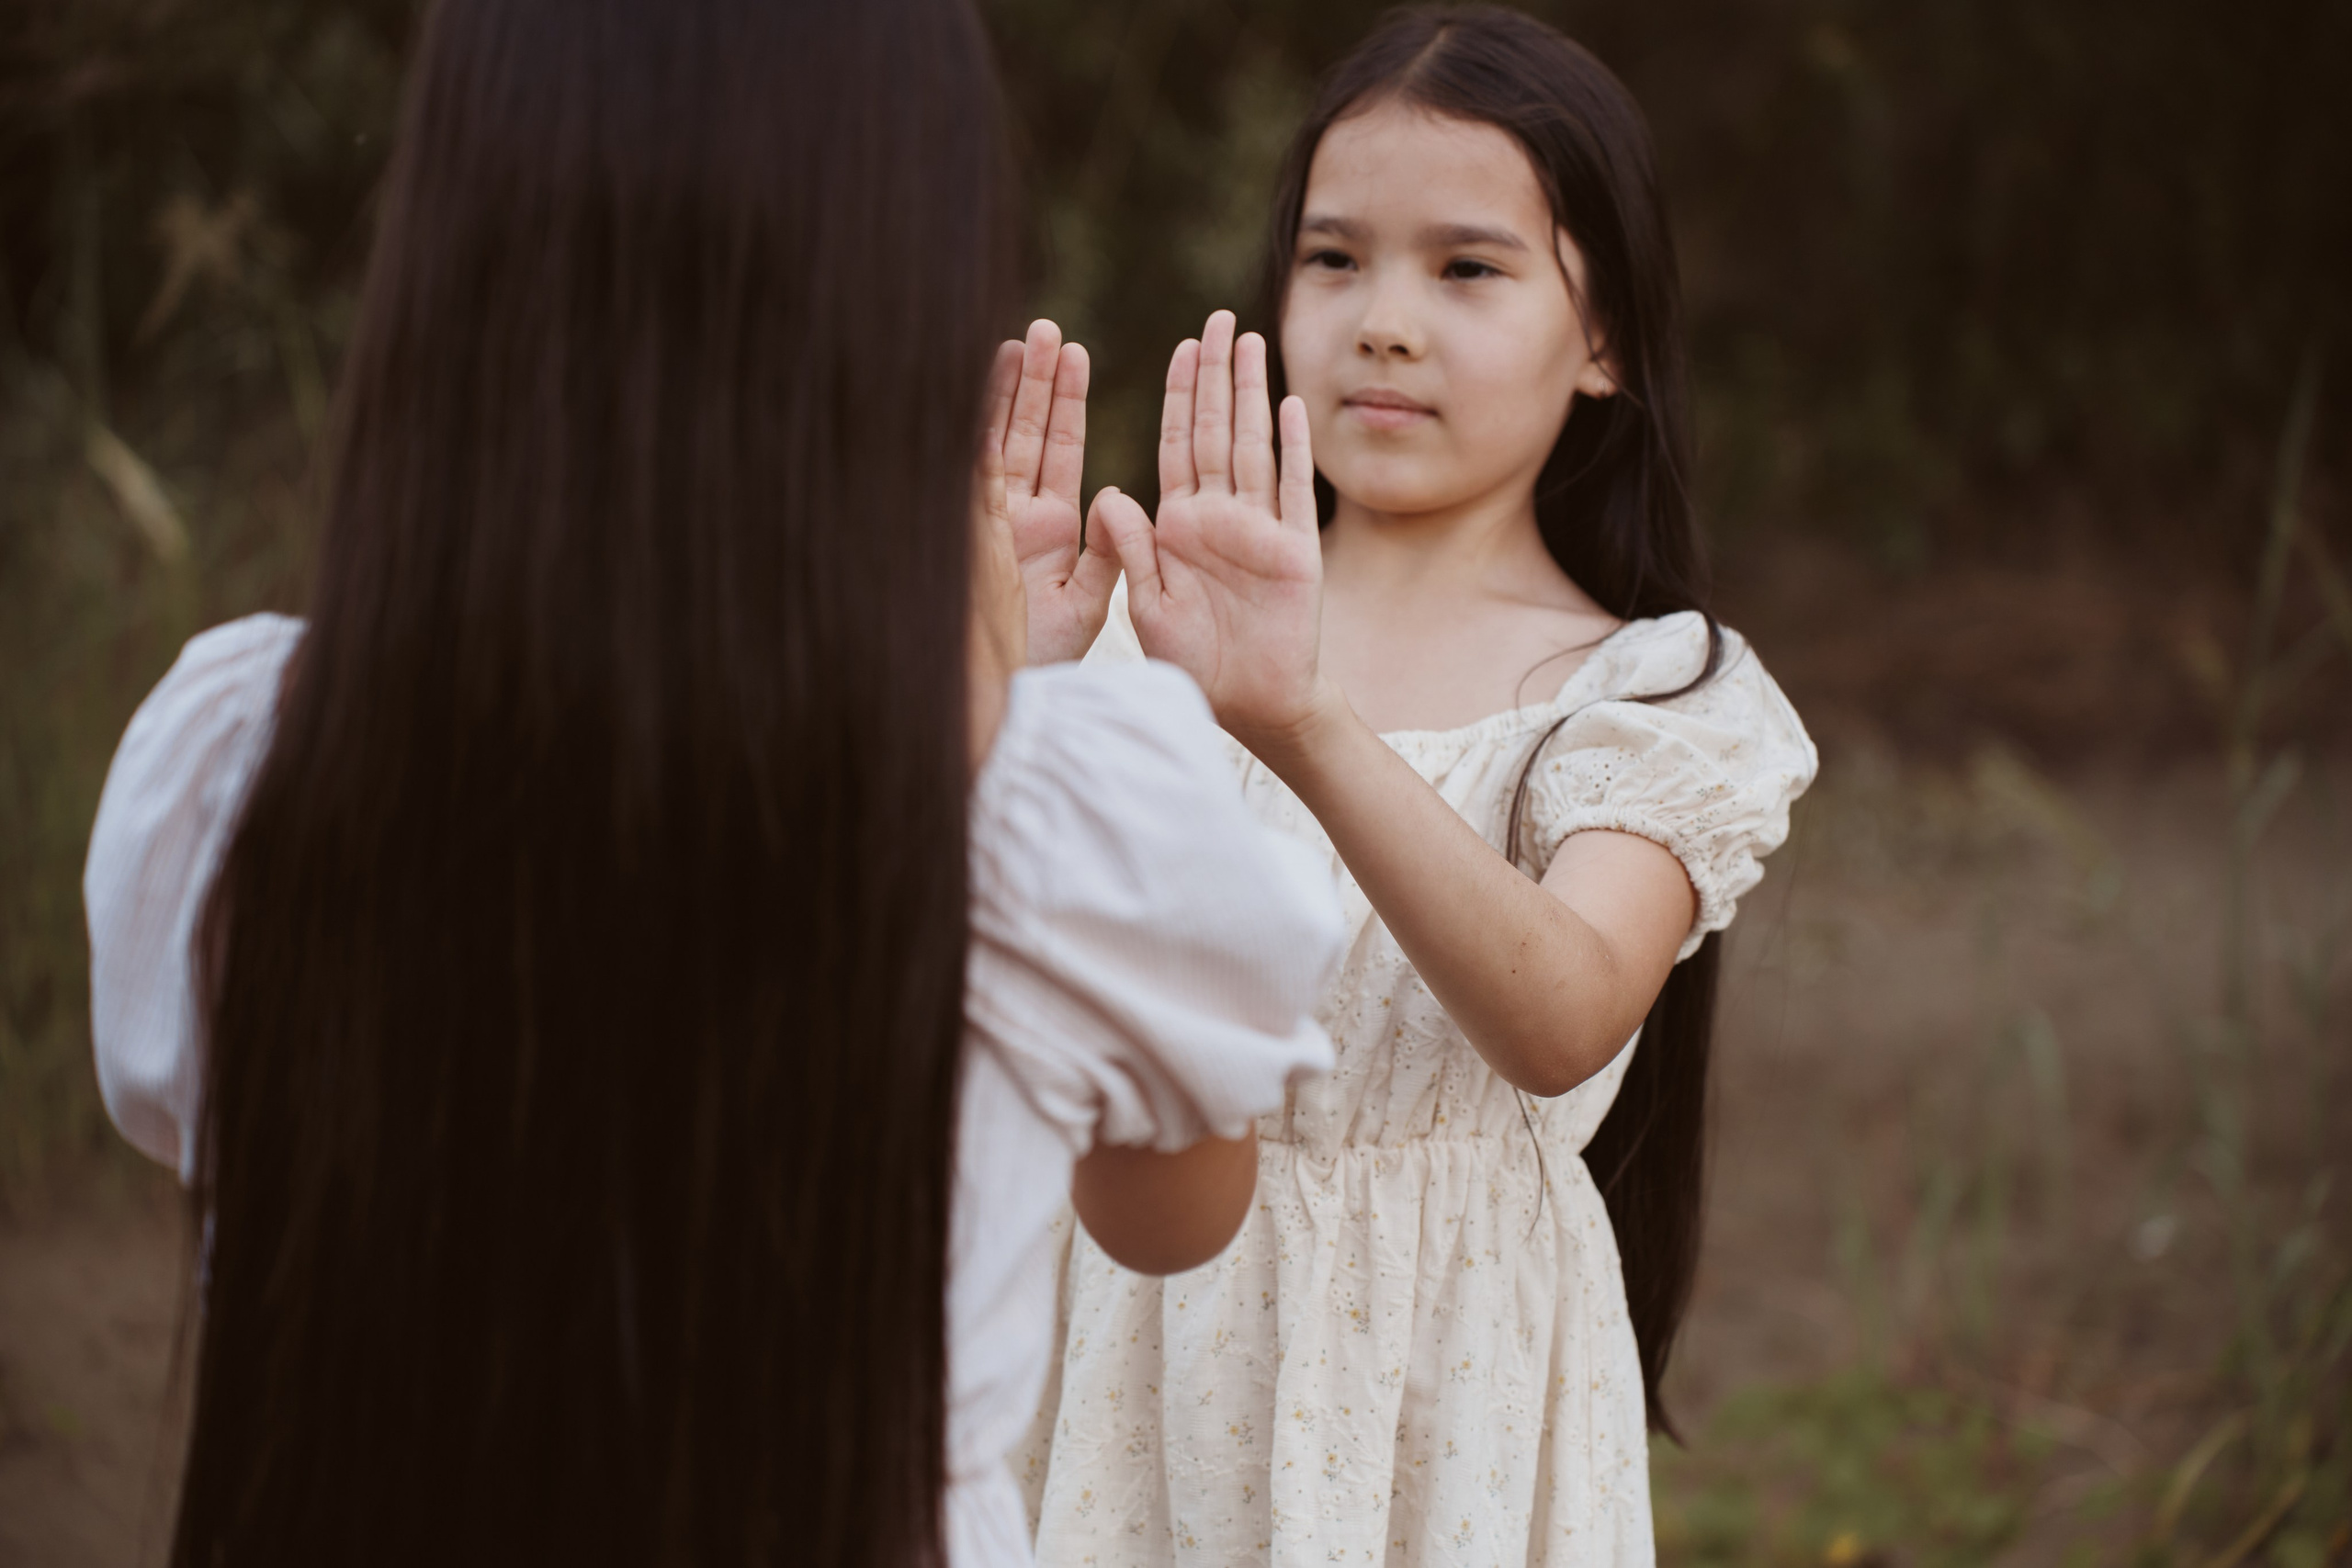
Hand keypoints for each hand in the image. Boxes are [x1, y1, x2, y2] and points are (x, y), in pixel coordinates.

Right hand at [976, 320, 1120, 664]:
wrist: (1004, 699)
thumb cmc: (1044, 662)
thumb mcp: (1088, 604)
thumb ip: (1106, 553)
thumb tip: (1116, 501)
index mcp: (1048, 529)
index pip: (1058, 450)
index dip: (1065, 404)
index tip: (1074, 356)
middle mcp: (1014, 517)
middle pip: (1024, 433)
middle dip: (1035, 382)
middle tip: (1044, 329)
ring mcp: (986, 522)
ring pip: (995, 442)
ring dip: (1006, 394)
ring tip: (1017, 340)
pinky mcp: (966, 534)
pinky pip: (970, 471)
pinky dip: (973, 429)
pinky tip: (979, 387)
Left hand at [1091, 310, 1330, 749]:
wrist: (1249, 706)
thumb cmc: (1194, 663)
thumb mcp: (1148, 606)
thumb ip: (1131, 549)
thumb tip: (1104, 492)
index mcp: (1177, 526)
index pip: (1177, 446)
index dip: (1179, 396)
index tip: (1181, 348)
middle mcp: (1219, 517)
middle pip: (1217, 431)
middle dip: (1215, 374)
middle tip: (1217, 319)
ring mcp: (1260, 529)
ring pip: (1254, 446)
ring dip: (1252, 394)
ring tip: (1250, 342)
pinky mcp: (1295, 550)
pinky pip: (1294, 490)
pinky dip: (1294, 449)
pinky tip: (1290, 406)